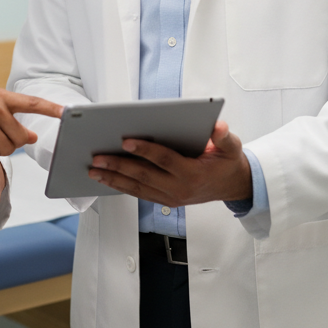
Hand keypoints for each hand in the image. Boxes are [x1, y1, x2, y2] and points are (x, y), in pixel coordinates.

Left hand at [87, 121, 251, 206]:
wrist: (233, 187)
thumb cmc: (228, 163)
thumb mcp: (232, 147)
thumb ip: (224, 136)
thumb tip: (217, 127)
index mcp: (192, 174)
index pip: (164, 160)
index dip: (144, 150)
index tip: (126, 141)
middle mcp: (179, 188)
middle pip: (143, 176)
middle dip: (118, 166)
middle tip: (98, 157)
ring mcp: (171, 197)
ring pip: (137, 188)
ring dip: (114, 179)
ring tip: (94, 171)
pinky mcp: (166, 201)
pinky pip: (140, 194)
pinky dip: (122, 186)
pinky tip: (107, 179)